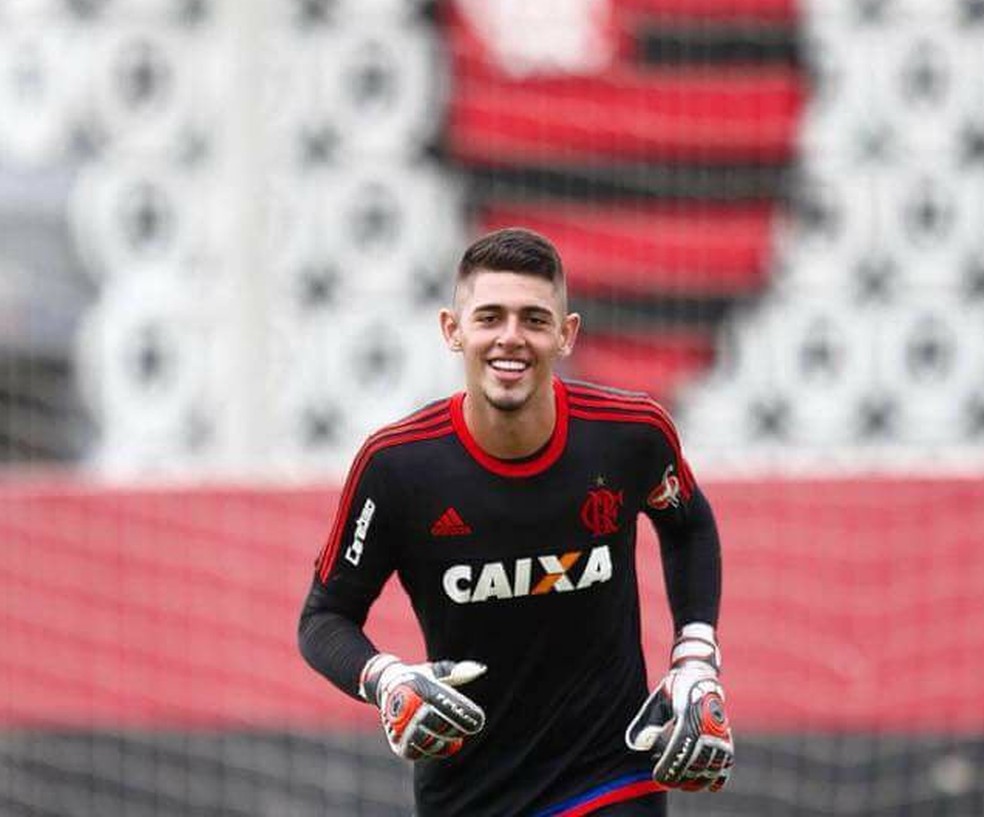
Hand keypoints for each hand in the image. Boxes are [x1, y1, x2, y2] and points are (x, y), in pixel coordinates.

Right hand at [360, 653, 485, 760]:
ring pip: (430, 742)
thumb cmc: (417, 677)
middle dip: (456, 728)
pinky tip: (443, 743)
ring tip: (454, 736)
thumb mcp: (434, 671)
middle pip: (439, 725)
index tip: (478, 719)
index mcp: (419, 687)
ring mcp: (400, 726)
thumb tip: (481, 669)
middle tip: (467, 727)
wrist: (385, 686)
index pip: (445, 704)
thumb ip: (457, 671)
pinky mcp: (397, 743)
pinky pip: (419, 753)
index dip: (463, 714)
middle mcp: (407, 706)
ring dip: (446, 741)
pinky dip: (434, 751)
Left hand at [625, 624, 733, 791]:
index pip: (679, 748)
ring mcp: (719, 732)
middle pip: (695, 762)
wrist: (700, 675)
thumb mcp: (656, 701)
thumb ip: (646, 723)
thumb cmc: (673, 690)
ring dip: (696, 780)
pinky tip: (708, 785)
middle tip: (667, 783)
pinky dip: (717, 776)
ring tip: (682, 784)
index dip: (670, 766)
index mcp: (687, 714)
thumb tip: (638, 746)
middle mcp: (706, 724)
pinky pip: (726, 763)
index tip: (659, 777)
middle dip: (680, 777)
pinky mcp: (727, 738)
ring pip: (711, 767)